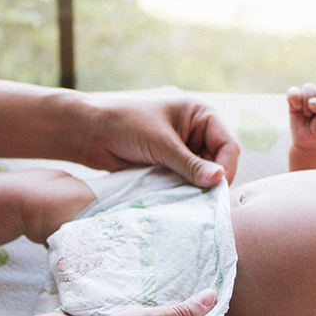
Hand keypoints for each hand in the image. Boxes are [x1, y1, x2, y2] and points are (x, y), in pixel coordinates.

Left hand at [77, 92, 239, 187]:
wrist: (88, 132)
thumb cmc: (124, 124)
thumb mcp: (161, 143)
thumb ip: (190, 164)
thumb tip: (219, 181)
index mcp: (199, 113)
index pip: (228, 144)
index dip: (226, 167)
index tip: (217, 189)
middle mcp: (194, 129)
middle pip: (217, 161)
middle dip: (211, 180)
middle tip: (205, 202)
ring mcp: (181, 147)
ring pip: (201, 174)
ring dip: (196, 187)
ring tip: (191, 203)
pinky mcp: (168, 163)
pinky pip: (184, 180)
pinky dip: (183, 190)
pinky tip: (179, 201)